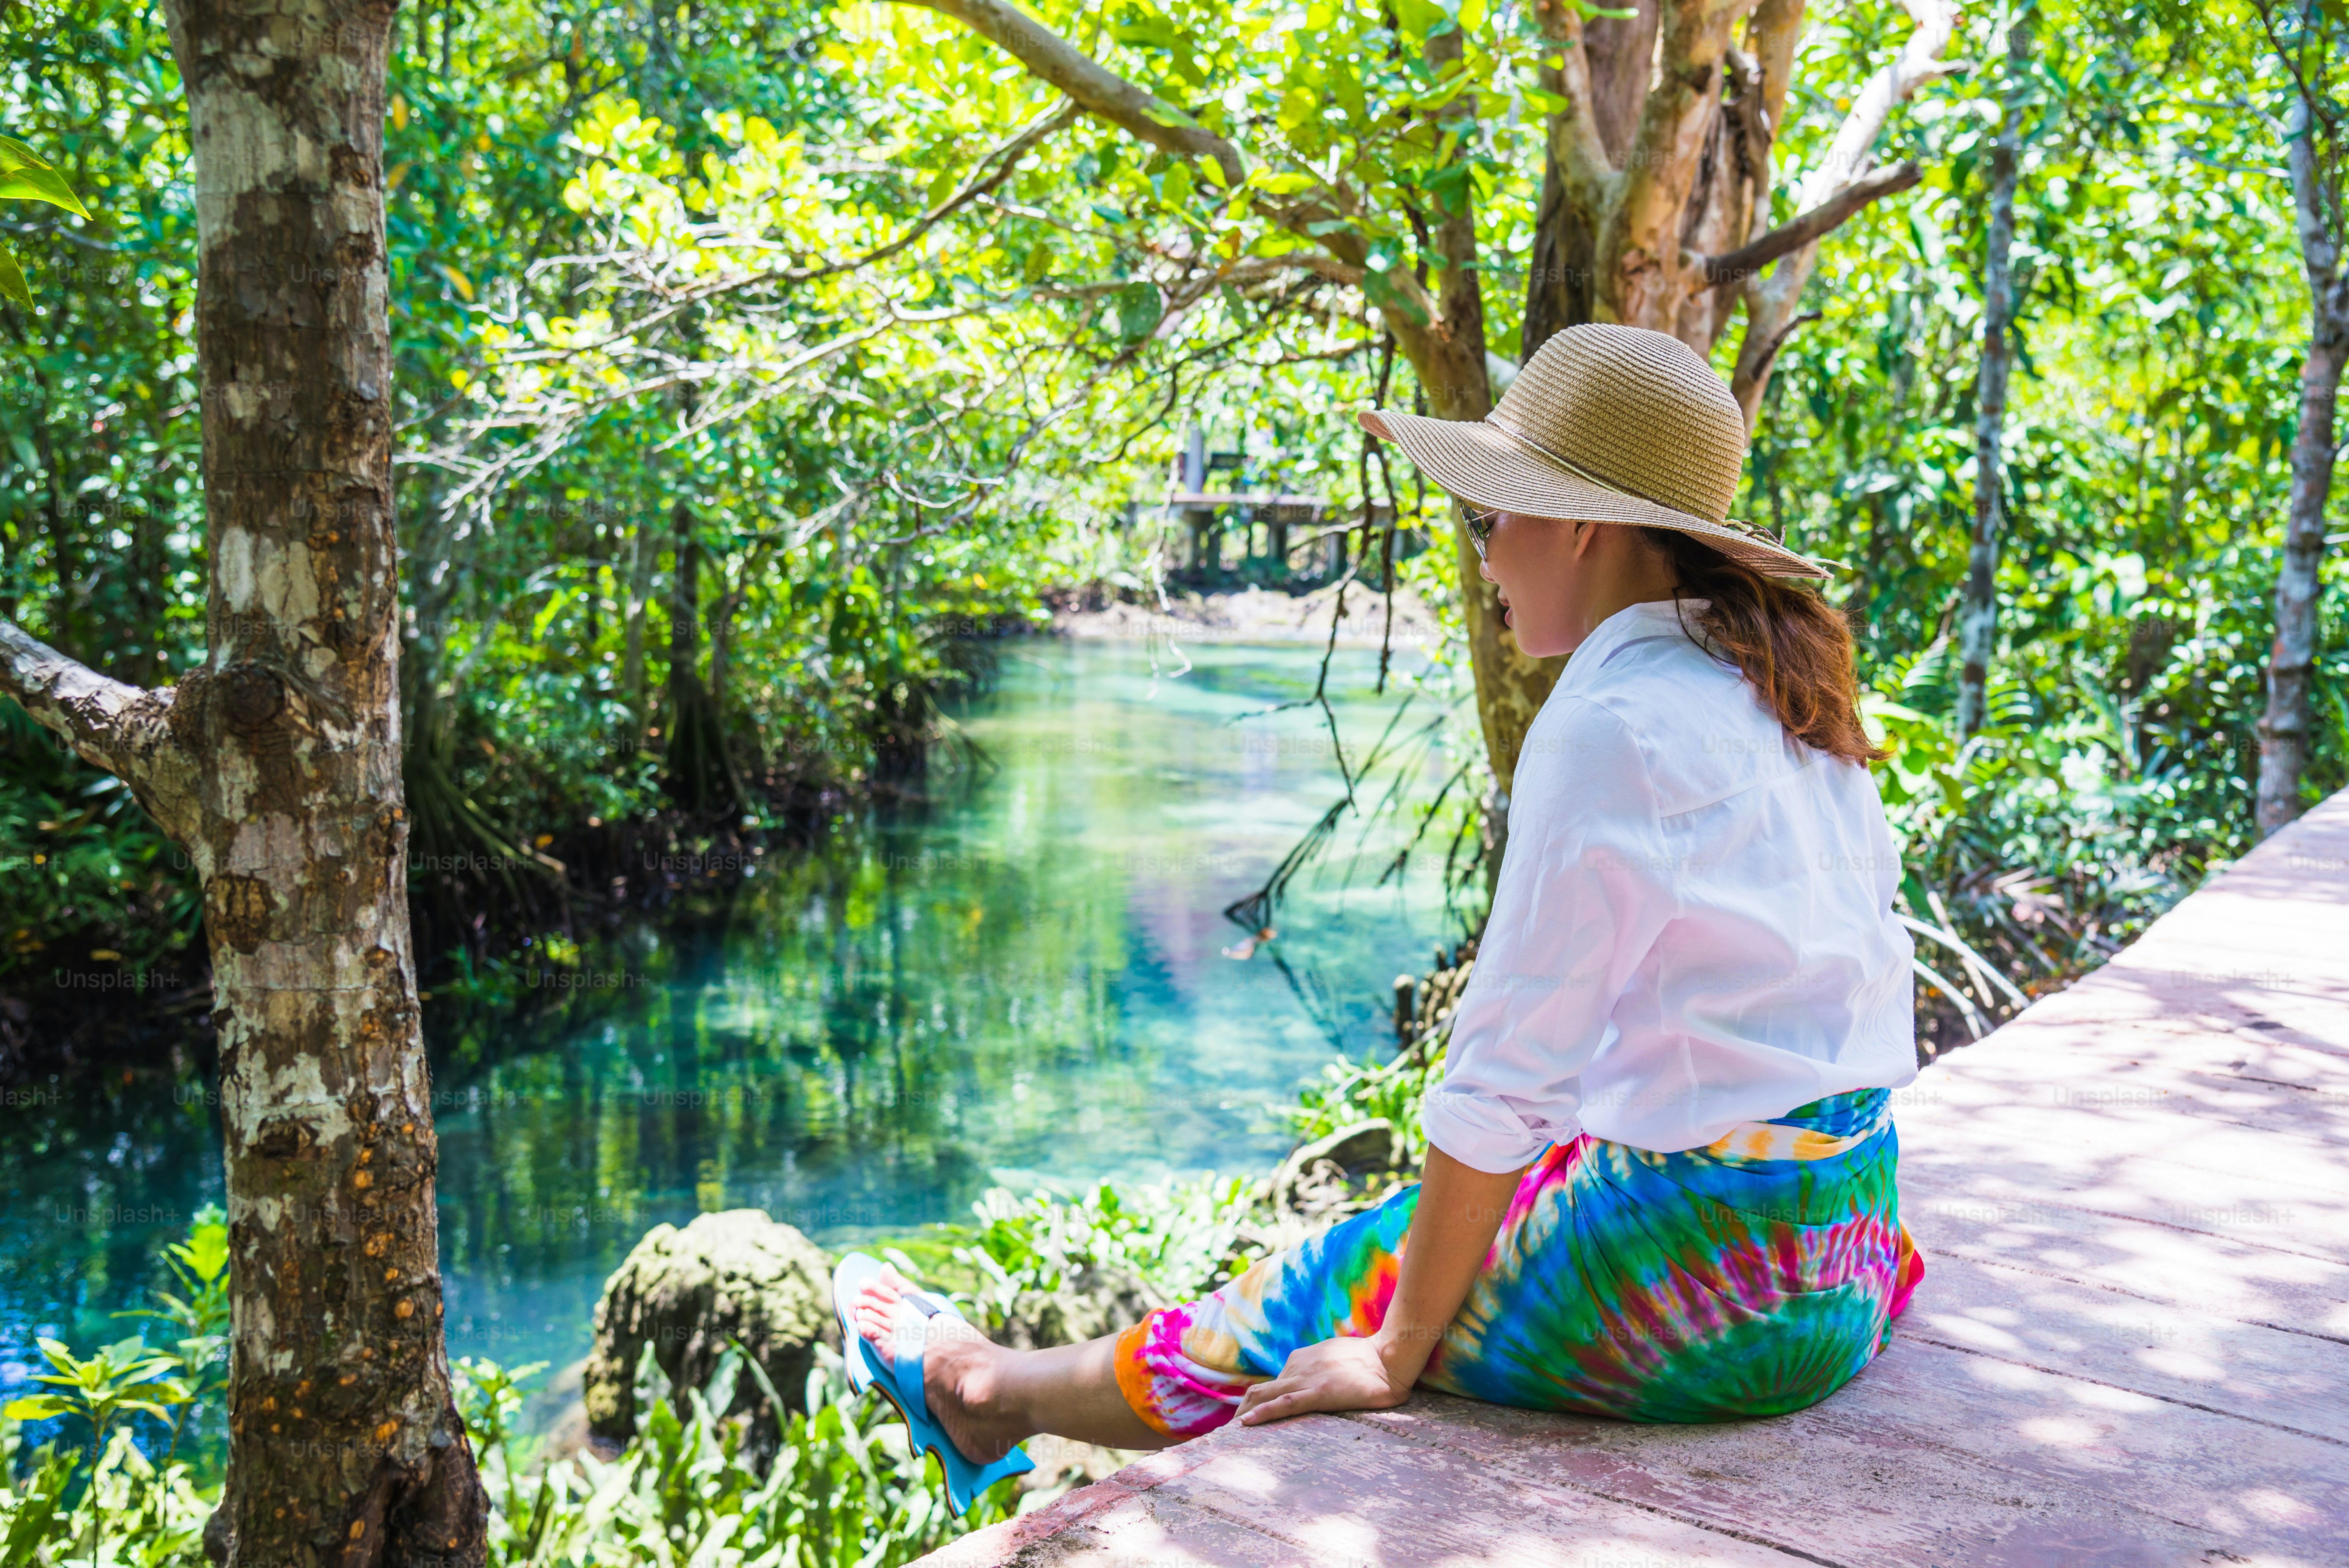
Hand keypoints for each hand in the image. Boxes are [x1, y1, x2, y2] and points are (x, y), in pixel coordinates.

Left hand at [1234, 1333, 1415, 1426]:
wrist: (1388, 1359)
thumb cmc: (1368, 1361)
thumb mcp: (1336, 1361)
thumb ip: (1321, 1371)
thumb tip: (1318, 1383)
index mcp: (1301, 1359)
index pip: (1273, 1384)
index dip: (1259, 1403)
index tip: (1249, 1419)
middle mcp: (1297, 1367)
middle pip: (1259, 1390)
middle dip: (1242, 1411)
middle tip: (1231, 1435)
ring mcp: (1306, 1379)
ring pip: (1264, 1396)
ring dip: (1245, 1415)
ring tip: (1231, 1437)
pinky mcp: (1318, 1393)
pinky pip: (1283, 1404)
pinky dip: (1262, 1414)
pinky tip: (1246, 1425)